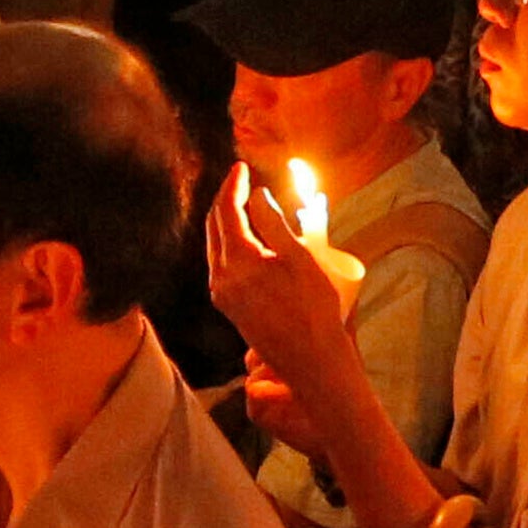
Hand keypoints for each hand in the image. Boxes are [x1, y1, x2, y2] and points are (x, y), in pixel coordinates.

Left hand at [204, 161, 363, 401]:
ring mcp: (222, 295)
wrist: (311, 359)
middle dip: (225, 200)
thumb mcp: (300, 258)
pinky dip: (228, 243)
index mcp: (238, 262)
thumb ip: (274, 223)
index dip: (233, 186)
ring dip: (225, 221)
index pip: (227, 212)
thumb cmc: (314, 307)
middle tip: (239, 179)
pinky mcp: (229, 307)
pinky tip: (244, 238)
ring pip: (214, 247)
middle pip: (214, 228)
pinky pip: (220, 265)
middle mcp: (221, 279)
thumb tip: (257, 196)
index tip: (242, 167)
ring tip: (241, 202)